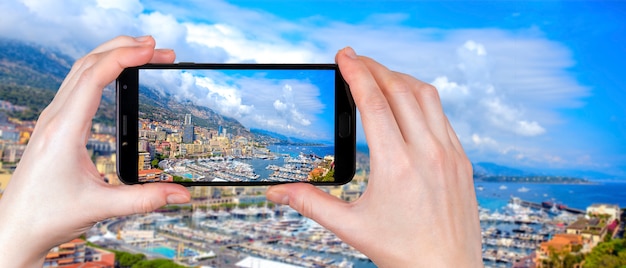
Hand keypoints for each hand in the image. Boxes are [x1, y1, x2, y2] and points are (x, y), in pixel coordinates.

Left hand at [0, 36, 190, 266]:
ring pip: (81, 69)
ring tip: (144, 52)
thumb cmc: (48, 215)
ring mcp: (53, 118)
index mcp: (64, 129)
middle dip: (124, 49)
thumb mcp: (101, 206)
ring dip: (112, 55)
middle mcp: (55, 117)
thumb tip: (182, 193)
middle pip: (88, 63)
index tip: (152, 50)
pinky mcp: (55, 124)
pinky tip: (117, 73)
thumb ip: (145, 199)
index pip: (95, 77)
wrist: (15, 227)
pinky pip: (78, 84)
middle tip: (159, 48)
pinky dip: (101, 69)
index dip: (125, 57)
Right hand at [266, 47, 481, 266]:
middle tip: (355, 59)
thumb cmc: (402, 252)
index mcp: (396, 166)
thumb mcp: (351, 228)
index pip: (373, 103)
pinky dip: (422, 99)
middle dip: (374, 67)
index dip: (355, 73)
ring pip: (426, 96)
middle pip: (399, 90)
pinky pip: (442, 115)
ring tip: (380, 75)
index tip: (344, 55)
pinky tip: (409, 104)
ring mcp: (450, 154)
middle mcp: (427, 153)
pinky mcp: (462, 160)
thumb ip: (311, 204)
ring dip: (400, 78)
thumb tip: (277, 192)